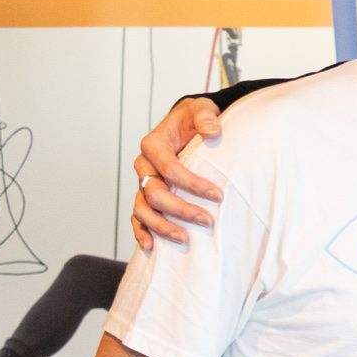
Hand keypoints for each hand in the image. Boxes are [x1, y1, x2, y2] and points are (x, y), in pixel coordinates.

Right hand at [130, 97, 224, 250]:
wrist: (184, 125)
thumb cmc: (192, 118)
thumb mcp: (200, 109)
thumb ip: (205, 117)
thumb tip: (213, 131)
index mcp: (154, 144)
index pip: (169, 167)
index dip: (192, 184)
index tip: (218, 195)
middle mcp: (144, 165)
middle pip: (155, 193)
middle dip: (181, 209)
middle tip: (208, 221)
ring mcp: (143, 182)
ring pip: (143, 209)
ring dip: (162, 226)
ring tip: (185, 239)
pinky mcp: (146, 195)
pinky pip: (138, 216)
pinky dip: (142, 232)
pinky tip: (152, 247)